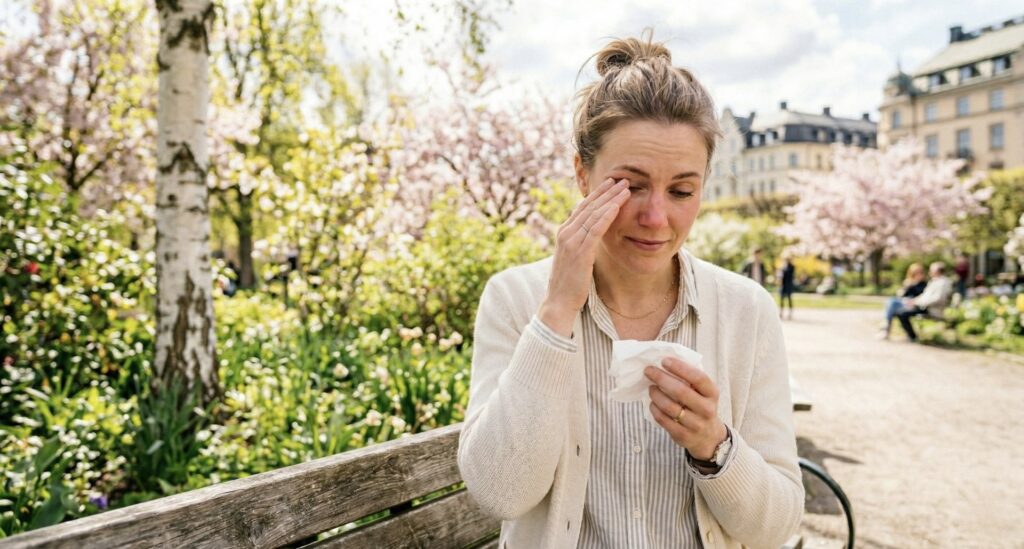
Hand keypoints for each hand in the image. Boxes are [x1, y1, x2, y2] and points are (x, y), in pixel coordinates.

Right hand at [538, 177, 630, 335]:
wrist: (558, 303)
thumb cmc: (569, 285)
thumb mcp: (575, 259)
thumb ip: (581, 245)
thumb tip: (592, 237)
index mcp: (564, 233)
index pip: (582, 208)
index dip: (597, 195)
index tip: (611, 184)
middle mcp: (565, 233)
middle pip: (588, 206)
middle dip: (605, 191)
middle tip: (621, 178)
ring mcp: (571, 241)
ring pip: (594, 213)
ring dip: (610, 198)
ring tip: (625, 187)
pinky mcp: (580, 250)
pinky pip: (596, 227)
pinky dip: (607, 214)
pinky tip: (618, 205)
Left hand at [645, 357, 726, 460]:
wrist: (708, 437)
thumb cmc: (700, 406)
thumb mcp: (703, 393)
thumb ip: (690, 379)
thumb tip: (665, 362)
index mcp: (712, 394)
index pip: (698, 378)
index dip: (680, 368)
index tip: (664, 361)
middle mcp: (706, 409)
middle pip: (681, 391)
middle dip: (661, 378)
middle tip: (649, 371)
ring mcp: (695, 424)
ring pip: (669, 407)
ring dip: (656, 394)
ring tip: (651, 388)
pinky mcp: (683, 435)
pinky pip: (663, 419)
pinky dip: (654, 409)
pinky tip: (652, 403)